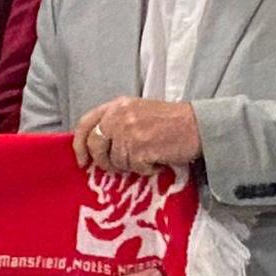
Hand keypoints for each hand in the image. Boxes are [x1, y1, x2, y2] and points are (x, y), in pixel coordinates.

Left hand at [74, 97, 201, 174]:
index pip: (85, 124)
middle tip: (113, 169)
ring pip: (116, 161)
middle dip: (102, 161)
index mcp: (116, 106)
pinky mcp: (140, 149)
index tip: (82, 160)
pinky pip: (135, 168)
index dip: (79, 144)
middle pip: (95, 146)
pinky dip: (147, 169)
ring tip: (148, 156)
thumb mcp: (137, 111)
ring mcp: (129, 133)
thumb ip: (115, 122)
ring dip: (132, 165)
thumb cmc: (169, 120)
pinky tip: (157, 159)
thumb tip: (95, 147)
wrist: (196, 126)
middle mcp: (119, 117)